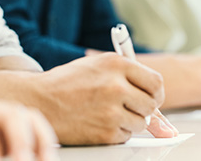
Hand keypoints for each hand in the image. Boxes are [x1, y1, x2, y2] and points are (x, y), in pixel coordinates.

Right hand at [34, 53, 165, 144]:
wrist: (39, 100)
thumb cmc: (66, 82)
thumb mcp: (98, 68)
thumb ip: (129, 80)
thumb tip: (161, 113)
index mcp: (116, 64)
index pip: (156, 82)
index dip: (154, 92)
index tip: (150, 96)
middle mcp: (116, 86)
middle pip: (152, 105)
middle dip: (142, 108)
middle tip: (126, 106)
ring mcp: (111, 110)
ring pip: (141, 123)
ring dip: (128, 121)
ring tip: (105, 111)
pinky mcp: (106, 131)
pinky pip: (125, 136)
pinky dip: (115, 132)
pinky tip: (97, 121)